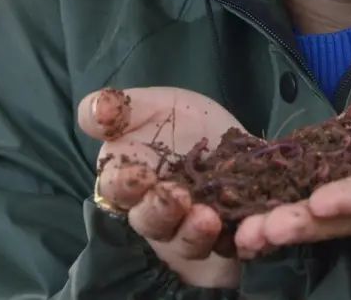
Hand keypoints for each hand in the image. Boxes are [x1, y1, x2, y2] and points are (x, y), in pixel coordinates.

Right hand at [77, 87, 241, 288]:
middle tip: (177, 197)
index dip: (125, 185)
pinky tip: (253, 230)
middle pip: (152, 223)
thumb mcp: (147, 106)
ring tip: (209, 218)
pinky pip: (234, 245)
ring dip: (196, 234)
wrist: (224, 134)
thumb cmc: (175, 121)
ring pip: (189, 242)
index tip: (138, 174)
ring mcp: (191, 229)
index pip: (117, 190)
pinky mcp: (228, 237)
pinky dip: (243, 241)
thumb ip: (115, 109)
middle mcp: (157, 214)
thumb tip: (97, 109)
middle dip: (162, 212)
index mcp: (130, 183)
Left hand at [233, 93, 350, 258]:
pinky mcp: (313, 204)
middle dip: (300, 224)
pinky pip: (289, 213)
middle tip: (266, 228)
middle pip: (336, 220)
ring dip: (275, 229)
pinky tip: (236, 231)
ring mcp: (340, 212)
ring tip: (246, 234)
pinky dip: (263, 222)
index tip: (320, 201)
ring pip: (308, 224)